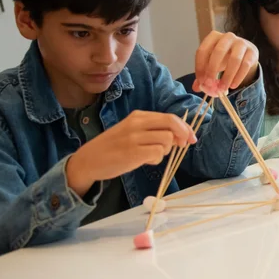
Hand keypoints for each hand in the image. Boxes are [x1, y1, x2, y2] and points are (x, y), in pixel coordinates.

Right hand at [65, 111, 196, 195]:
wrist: (87, 160)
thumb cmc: (113, 147)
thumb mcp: (132, 132)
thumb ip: (153, 131)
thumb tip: (180, 136)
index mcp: (138, 116)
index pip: (170, 117)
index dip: (185, 128)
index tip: (191, 138)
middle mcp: (136, 123)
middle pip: (172, 123)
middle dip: (183, 135)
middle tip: (183, 145)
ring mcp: (134, 137)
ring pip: (167, 139)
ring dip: (165, 150)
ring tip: (151, 155)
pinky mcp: (132, 152)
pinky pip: (158, 154)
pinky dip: (156, 159)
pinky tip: (145, 161)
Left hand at [193, 31, 258, 93]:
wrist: (245, 54)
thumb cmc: (225, 58)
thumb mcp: (212, 63)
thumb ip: (204, 74)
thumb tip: (196, 88)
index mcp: (214, 37)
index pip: (203, 50)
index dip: (200, 66)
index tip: (201, 81)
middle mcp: (227, 37)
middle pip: (218, 52)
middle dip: (212, 70)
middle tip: (210, 84)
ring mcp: (242, 43)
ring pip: (234, 60)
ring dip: (227, 76)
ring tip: (222, 88)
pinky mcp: (252, 52)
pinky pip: (245, 65)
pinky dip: (238, 77)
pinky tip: (233, 85)